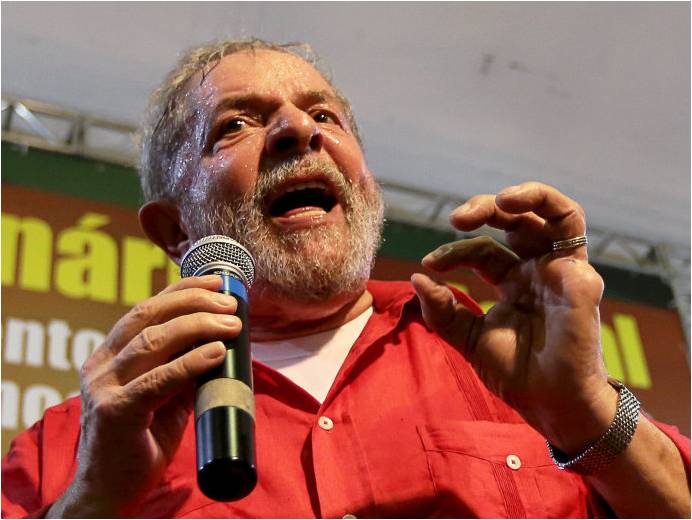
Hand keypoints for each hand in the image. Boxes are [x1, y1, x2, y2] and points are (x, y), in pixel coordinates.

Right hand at [49, 275, 240, 516]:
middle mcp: (101, 365)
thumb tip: (221, 343)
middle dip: (195, 302)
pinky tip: (216, 352)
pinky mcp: (115, 412)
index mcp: (109, 356)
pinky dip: (191, 362)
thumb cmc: (139, 443)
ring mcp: (104, 388)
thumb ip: (183, 370)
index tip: (217, 283)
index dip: (181, 290)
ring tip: (232, 325)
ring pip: (153, 341)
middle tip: (231, 305)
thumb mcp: (164, 398)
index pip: (145, 309)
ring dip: (199, 326)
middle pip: (149, 316)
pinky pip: (158, 379)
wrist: (108, 492)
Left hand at [412, 182, 616, 453]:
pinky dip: (545, 206)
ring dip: (525, 194)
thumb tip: (417, 278)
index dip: (455, 250)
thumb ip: (443, 311)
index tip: (430, 264)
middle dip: (485, 209)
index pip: (483, 250)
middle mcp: (538, 270)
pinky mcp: (578, 275)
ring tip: (497, 200)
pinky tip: (512, 207)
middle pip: (517, 221)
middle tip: (456, 218)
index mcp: (514, 281)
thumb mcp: (468, 339)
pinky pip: (570, 228)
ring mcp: (561, 270)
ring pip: (554, 213)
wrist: (549, 403)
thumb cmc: (516, 373)